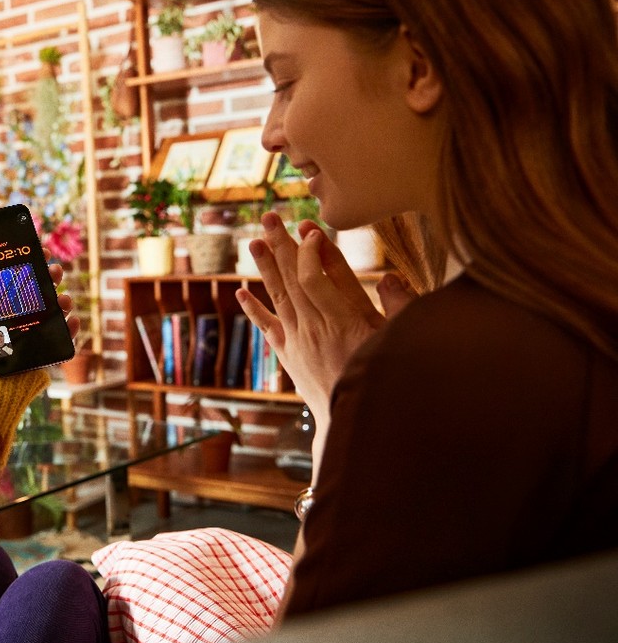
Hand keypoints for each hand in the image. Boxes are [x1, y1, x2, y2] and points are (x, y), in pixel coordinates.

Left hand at [0, 250, 78, 342]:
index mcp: (0, 310)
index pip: (20, 283)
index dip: (32, 266)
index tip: (41, 252)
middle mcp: (18, 322)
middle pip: (40, 295)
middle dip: (51, 279)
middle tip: (56, 271)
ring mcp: (31, 339)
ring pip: (54, 315)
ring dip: (64, 302)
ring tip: (64, 298)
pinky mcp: (41, 357)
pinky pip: (61, 342)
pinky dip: (71, 331)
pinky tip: (72, 321)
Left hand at [235, 213, 415, 415]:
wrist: (358, 425)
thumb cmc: (388, 380)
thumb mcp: (401, 343)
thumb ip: (399, 308)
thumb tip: (391, 276)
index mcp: (345, 323)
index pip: (319, 278)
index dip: (312, 251)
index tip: (311, 229)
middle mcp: (316, 329)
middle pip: (294, 279)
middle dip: (282, 245)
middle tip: (269, 217)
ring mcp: (299, 342)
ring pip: (278, 297)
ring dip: (266, 267)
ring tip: (254, 241)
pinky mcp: (290, 355)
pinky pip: (267, 327)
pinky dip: (254, 309)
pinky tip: (241, 291)